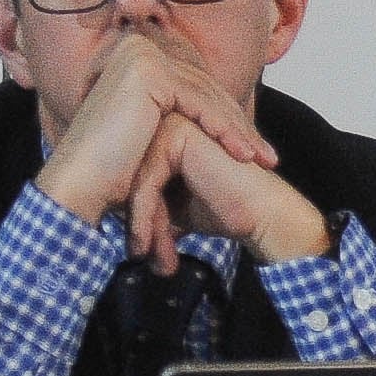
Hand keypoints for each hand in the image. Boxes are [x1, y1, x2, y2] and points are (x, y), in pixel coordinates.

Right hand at [39, 35, 279, 269]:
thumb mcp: (155, 128)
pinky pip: (198, 102)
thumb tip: (220, 104)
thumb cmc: (113, 166)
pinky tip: (245, 155)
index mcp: (133, 52)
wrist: (80, 185)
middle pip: (202, 89)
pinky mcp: (146, 70)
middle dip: (238, 125)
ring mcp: (139, 54)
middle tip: (268, 156)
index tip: (254, 149)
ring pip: (205, 96)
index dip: (226, 118)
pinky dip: (225, 130)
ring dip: (239, 131)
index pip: (194, 85)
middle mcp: (133, 45)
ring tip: (264, 161)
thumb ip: (180, 108)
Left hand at [145, 107, 331, 267]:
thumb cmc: (229, 210)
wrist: (263, 214)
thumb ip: (150, 196)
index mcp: (170, 133)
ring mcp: (174, 123)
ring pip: (136, 179)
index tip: (143, 250)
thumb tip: (112, 212)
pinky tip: (150, 244)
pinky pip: (147, 180)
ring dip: (141, 223)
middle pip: (133, 176)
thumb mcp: (174, 203)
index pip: (135, 175)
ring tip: (145, 254)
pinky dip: (145, 217)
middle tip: (141, 255)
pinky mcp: (178, 135)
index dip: (138, 215)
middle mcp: (171, 121)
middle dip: (138, 220)